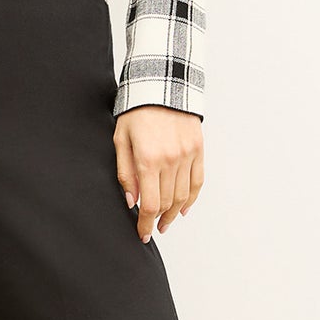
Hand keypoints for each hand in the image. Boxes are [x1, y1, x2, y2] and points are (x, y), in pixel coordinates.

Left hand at [113, 106, 203, 242]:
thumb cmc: (136, 112)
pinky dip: (191, 198)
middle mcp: (170, 160)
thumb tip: (131, 201)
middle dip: (158, 220)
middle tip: (152, 229)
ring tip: (165, 222)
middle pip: (167, 202)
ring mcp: (187, 155)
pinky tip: (183, 208)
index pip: (150, 204)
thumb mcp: (120, 140)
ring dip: (174, 213)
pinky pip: (197, 181)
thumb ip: (125, 173)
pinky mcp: (198, 149)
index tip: (142, 234)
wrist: (162, 85)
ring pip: (183, 195)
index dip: (145, 224)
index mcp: (148, 159)